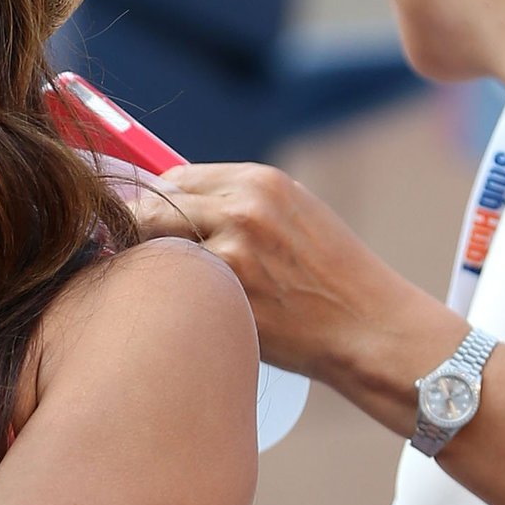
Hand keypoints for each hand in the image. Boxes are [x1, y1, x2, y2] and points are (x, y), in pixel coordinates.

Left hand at [131, 162, 445, 406]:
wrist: (367, 326)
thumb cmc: (330, 280)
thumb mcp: (293, 218)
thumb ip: (239, 207)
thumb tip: (176, 210)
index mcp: (260, 180)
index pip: (173, 179)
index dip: (151, 205)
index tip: (142, 230)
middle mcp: (243, 206)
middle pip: (152, 208)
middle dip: (137, 237)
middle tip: (138, 268)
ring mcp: (232, 247)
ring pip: (153, 248)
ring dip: (145, 269)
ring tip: (156, 294)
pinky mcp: (226, 290)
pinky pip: (170, 286)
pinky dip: (162, 298)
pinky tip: (170, 316)